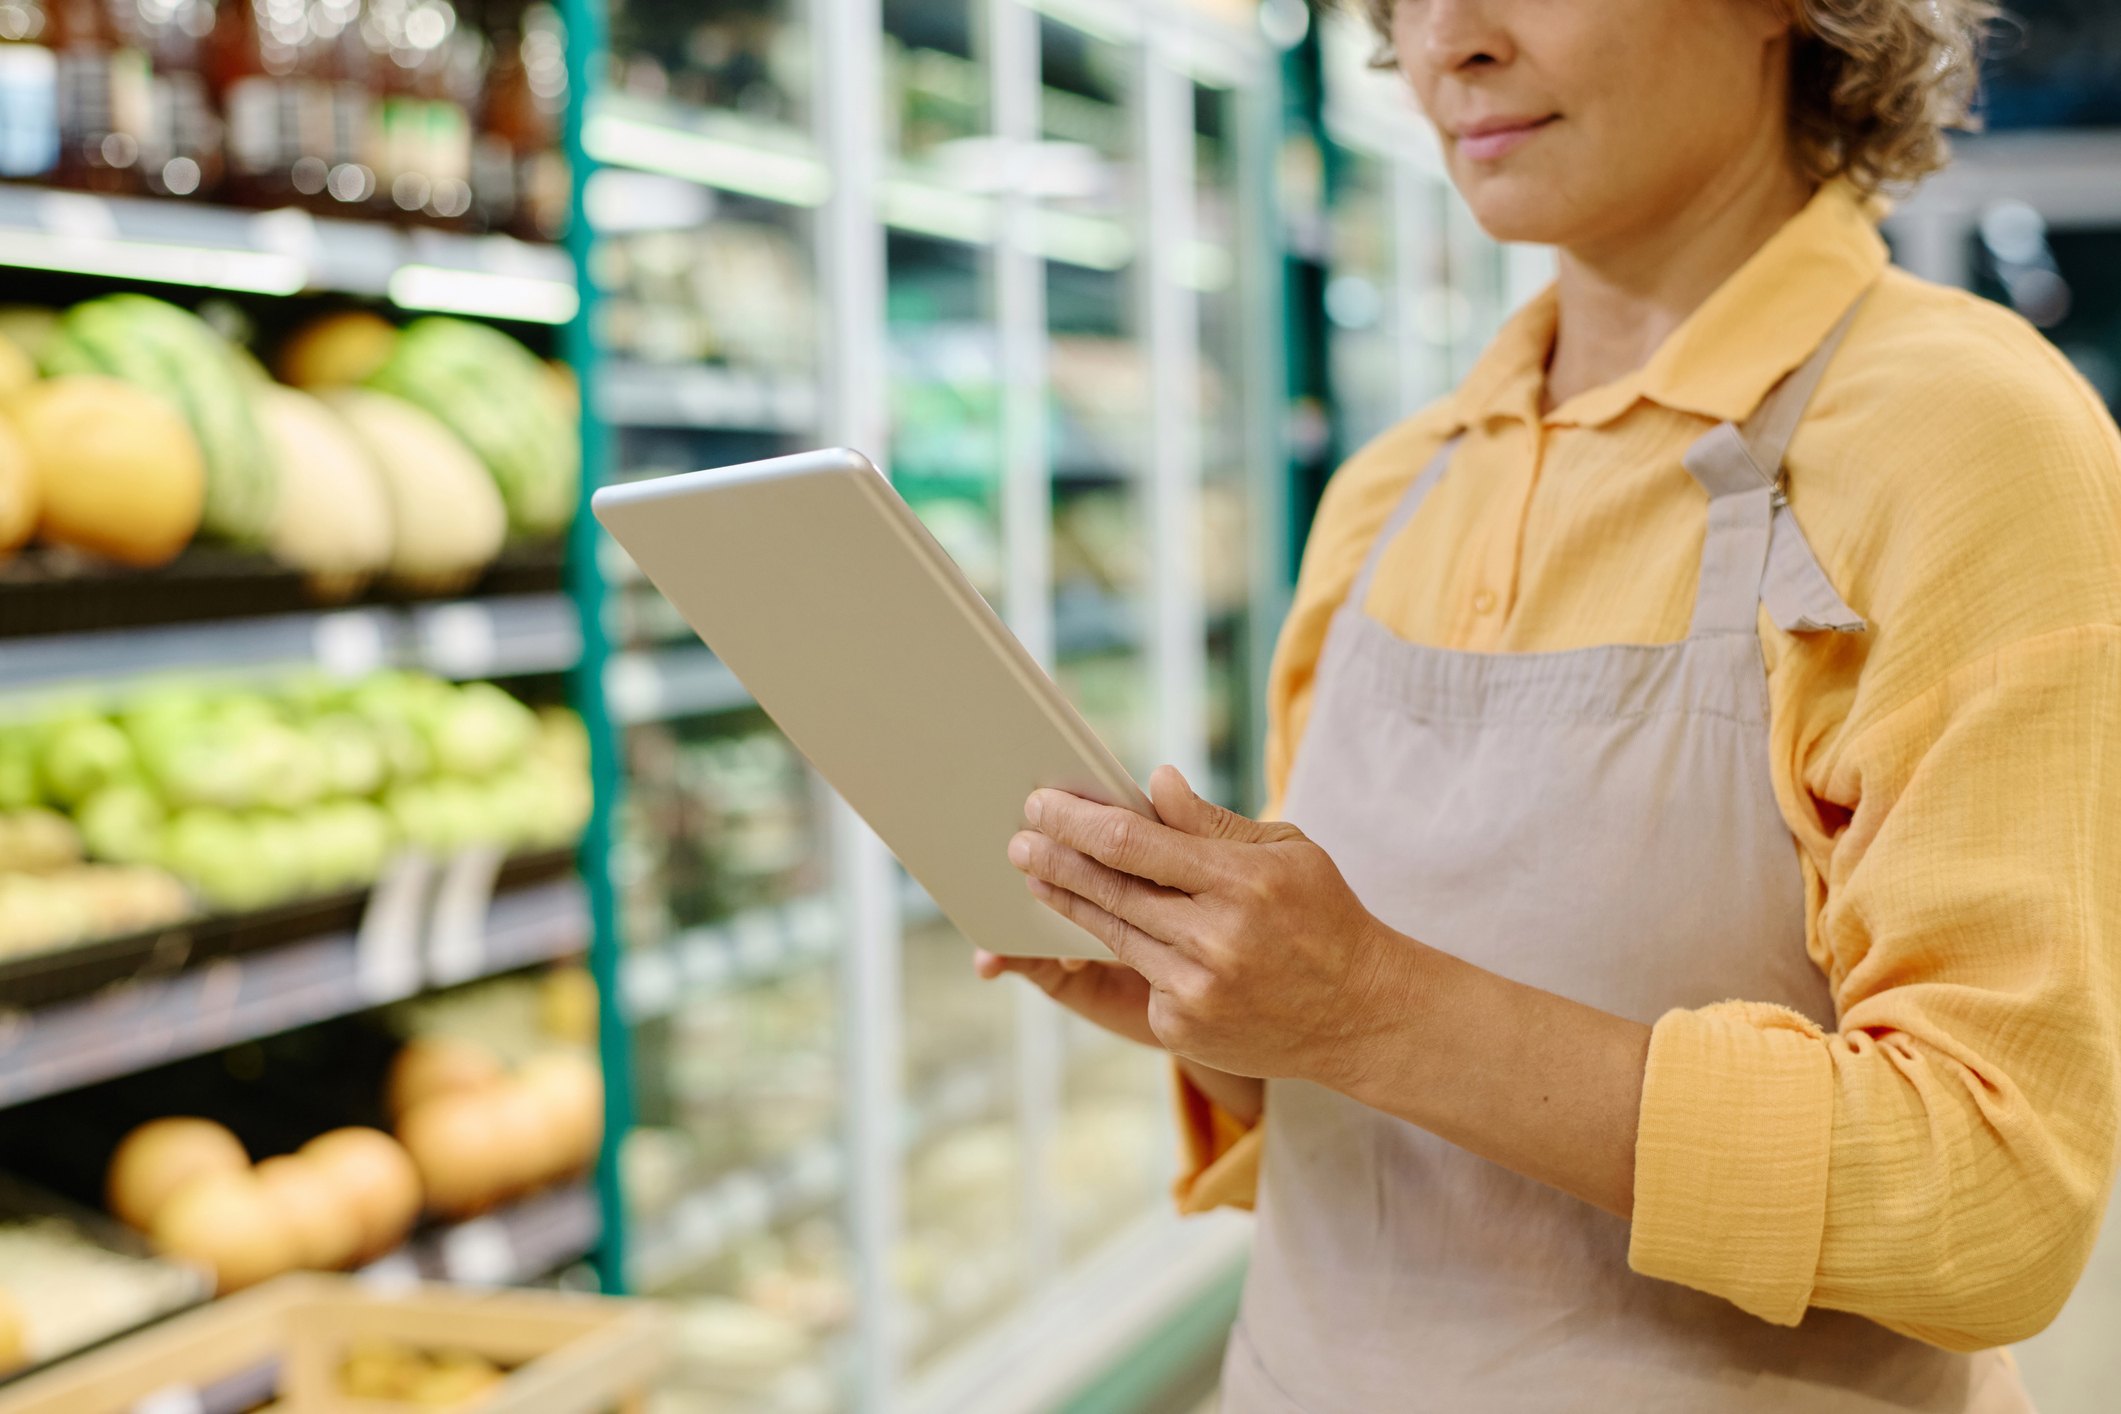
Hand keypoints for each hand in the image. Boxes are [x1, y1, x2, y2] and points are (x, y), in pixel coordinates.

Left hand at [1007, 765, 1417, 1089]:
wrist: (1361, 1013)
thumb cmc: (1321, 915)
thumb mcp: (1286, 851)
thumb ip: (1212, 823)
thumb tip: (1155, 782)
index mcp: (1242, 881)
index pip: (1135, 844)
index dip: (1078, 822)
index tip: (1041, 803)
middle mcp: (1215, 937)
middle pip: (1110, 890)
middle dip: (1054, 860)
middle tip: (1017, 840)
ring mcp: (1197, 989)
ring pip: (1112, 934)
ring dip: (1066, 903)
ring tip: (1035, 876)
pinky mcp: (1182, 1027)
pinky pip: (1138, 977)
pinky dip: (1122, 951)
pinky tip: (1099, 930)